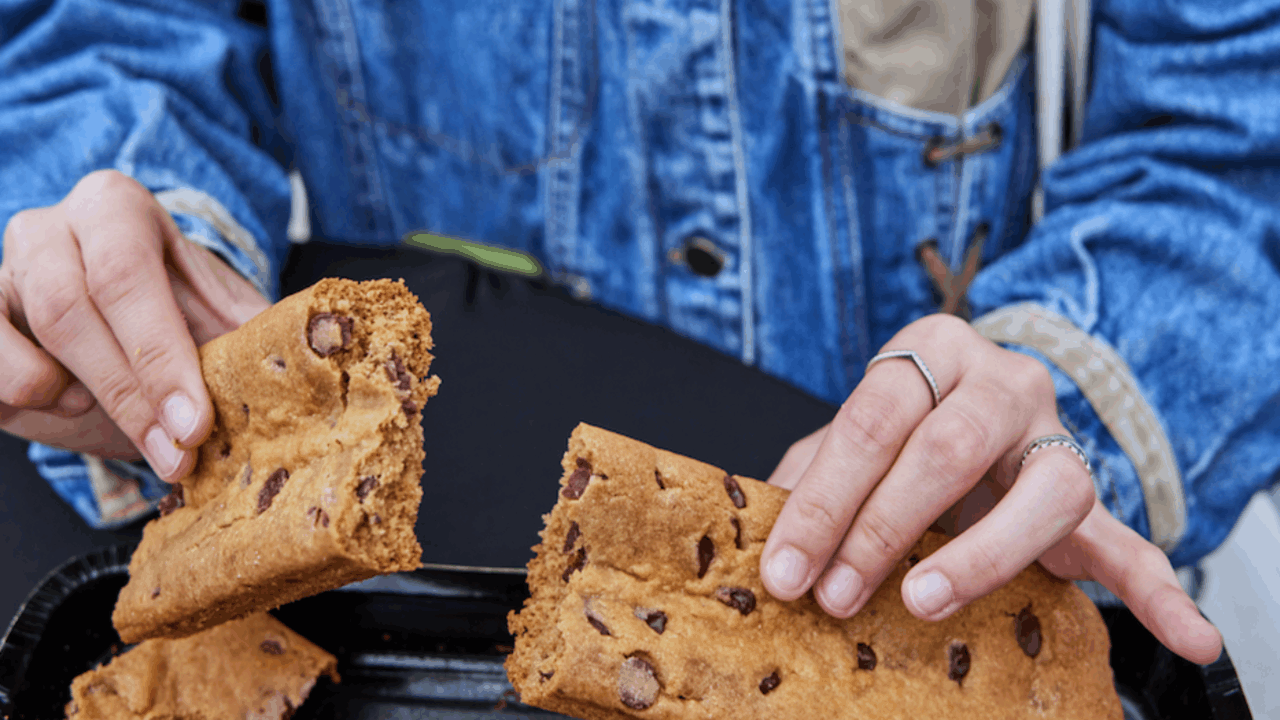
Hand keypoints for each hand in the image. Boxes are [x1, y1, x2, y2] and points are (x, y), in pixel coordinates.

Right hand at [0, 170, 269, 477]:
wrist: (124, 330)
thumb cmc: (181, 318)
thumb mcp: (224, 316)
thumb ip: (255, 332)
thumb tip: (316, 356)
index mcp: (115, 207)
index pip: (125, 274)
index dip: (159, 355)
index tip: (195, 423)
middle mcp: (47, 228)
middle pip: (68, 309)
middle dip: (130, 395)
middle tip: (177, 453)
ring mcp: (0, 274)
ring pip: (19, 343)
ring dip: (70, 396)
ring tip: (116, 413)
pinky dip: (23, 401)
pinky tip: (68, 404)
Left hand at [760, 313, 1222, 665]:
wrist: (965, 419)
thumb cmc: (894, 436)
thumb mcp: (844, 444)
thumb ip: (809, 477)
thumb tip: (764, 541)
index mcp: (930, 352)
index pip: (871, 419)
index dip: (823, 499)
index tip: (785, 569)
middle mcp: (1001, 381)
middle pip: (945, 447)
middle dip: (880, 528)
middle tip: (835, 594)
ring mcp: (1055, 436)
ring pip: (1044, 488)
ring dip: (981, 555)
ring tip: (925, 601)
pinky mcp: (1091, 498)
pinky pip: (1133, 542)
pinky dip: (1161, 595)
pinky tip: (1187, 637)